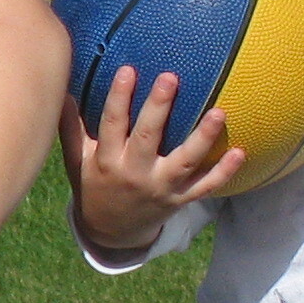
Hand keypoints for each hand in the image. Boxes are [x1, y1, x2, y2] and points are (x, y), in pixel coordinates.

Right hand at [61, 68, 243, 255]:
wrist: (112, 232)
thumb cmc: (95, 185)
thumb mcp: (77, 161)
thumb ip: (71, 128)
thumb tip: (63, 91)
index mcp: (108, 161)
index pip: (112, 125)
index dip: (118, 97)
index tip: (128, 70)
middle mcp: (135, 174)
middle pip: (148, 138)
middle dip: (159, 108)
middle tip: (170, 78)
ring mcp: (161, 188)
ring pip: (185, 162)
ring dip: (203, 138)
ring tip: (219, 113)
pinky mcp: (180, 199)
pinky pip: (205, 187)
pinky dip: (224, 172)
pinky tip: (240, 152)